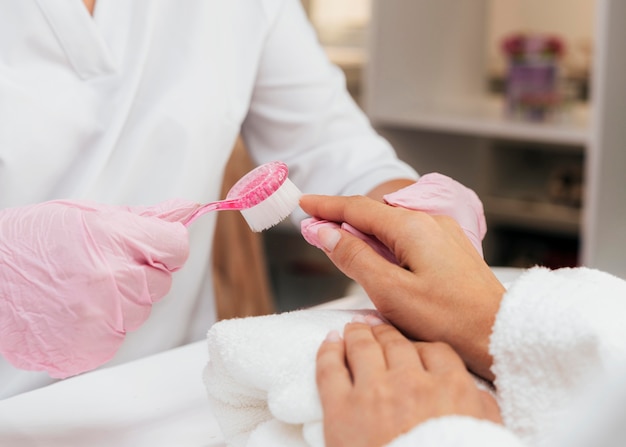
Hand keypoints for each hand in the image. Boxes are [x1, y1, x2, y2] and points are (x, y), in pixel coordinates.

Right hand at [0, 198, 198, 377]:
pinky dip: (102, 328)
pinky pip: (118, 338)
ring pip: (141, 312)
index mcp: (114, 238)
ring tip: (81, 289)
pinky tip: (75, 311)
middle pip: (161, 283)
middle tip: (102, 267)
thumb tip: (185, 211)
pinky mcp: (90, 348)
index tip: (152, 247)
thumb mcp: (87, 214)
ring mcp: (102, 317)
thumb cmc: (29, 242)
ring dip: (122, 303)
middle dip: (140, 275)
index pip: (176, 247)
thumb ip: (142, 219)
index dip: (164, 247)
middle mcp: (113, 279)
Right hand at [300, 194, 504, 379]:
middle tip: (314, 226)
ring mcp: (443, 234)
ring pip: (392, 225)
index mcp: (412, 228)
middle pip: (374, 214)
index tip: (303, 203)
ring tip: (339, 242)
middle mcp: (429, 222)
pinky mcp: (450, 249)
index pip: (357, 208)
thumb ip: (354, 257)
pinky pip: (408, 236)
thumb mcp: (390, 291)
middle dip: (342, 218)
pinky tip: (378, 257)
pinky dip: (384, 241)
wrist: (499, 333)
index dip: (326, 206)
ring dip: (363, 231)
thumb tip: (325, 232)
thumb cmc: (447, 319)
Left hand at [316, 318, 501, 446]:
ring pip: (363, 347)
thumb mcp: (484, 436)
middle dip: (385, 332)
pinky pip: (330, 368)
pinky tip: (330, 341)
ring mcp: (373, 393)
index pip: (433, 350)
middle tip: (376, 325)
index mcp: (450, 389)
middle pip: (395, 343)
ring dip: (358, 333)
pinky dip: (328, 350)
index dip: (419, 344)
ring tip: (353, 328)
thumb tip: (472, 391)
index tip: (410, 344)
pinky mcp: (340, 410)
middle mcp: (411, 382)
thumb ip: (481, 408)